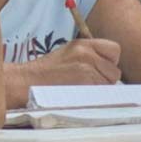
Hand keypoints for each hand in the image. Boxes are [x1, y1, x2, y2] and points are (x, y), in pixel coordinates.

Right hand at [6, 38, 121, 105]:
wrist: (26, 82)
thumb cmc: (45, 74)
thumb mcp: (68, 55)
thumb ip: (89, 57)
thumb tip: (109, 69)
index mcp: (82, 44)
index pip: (114, 49)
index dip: (109, 61)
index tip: (98, 69)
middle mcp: (87, 52)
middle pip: (114, 71)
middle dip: (105, 79)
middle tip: (85, 83)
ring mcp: (87, 67)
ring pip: (110, 84)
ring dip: (100, 90)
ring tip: (79, 89)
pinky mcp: (86, 82)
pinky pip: (103, 94)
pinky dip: (96, 98)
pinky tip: (80, 96)